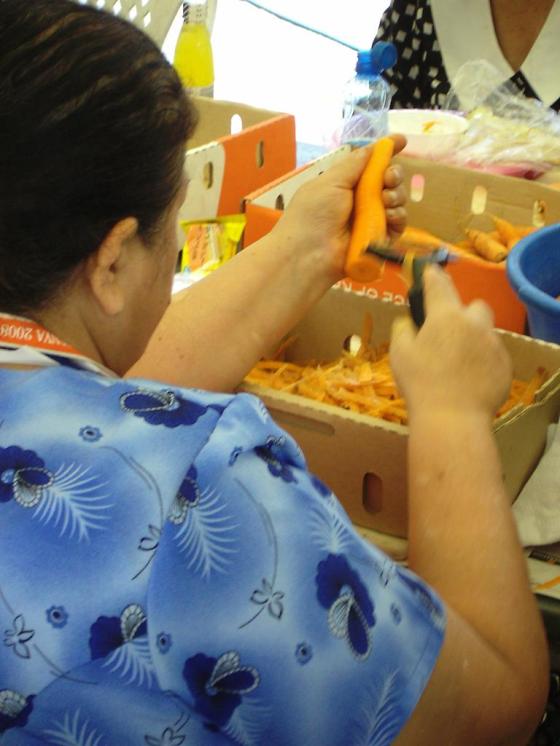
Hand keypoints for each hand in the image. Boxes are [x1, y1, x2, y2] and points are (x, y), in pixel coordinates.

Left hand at [274, 135, 406, 282]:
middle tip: (388, 179)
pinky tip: (390, 216)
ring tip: (385, 201)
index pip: (370, 164)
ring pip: (396, 201)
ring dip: (396, 196)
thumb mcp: (331, 181)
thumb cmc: (314, 213)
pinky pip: (398, 225)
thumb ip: (355, 164)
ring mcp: (370, 221)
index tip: (402, 141)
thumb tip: (374, 147)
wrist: (309, 253)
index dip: (386, 152)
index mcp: (345, 184)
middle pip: (388, 181)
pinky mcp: (379, 240)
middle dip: (393, 175)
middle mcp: (359, 201)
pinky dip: (398, 217)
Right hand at [389, 266, 511, 421]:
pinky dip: (483, 361)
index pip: (439, 285)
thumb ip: (404, 329)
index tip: (430, 271)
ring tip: (459, 363)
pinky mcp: (505, 365)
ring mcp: (494, 344)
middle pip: (474, 306)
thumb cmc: (420, 383)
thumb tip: (409, 321)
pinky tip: (470, 379)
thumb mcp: (399, 353)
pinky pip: (494, 354)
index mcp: (446, 316)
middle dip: (463, 314)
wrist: (452, 418)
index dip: (432, 276)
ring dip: (474, 338)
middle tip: (447, 334)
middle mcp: (474, 324)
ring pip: (485, 332)